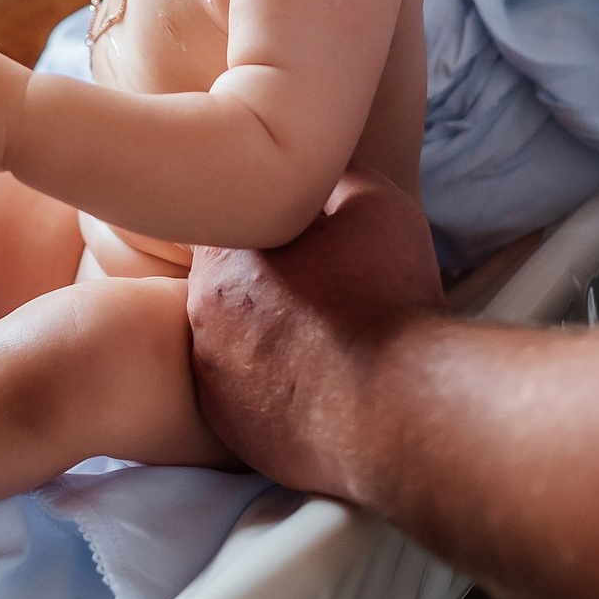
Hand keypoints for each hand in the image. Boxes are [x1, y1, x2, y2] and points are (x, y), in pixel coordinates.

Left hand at [186, 169, 440, 498]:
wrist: (398, 409)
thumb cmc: (387, 300)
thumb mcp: (375, 204)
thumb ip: (334, 176)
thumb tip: (316, 171)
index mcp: (224, 253)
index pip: (229, 225)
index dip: (271, 230)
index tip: (306, 243)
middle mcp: (200, 312)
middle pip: (227, 285)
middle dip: (266, 286)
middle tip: (321, 295)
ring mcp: (209, 375)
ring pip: (230, 341)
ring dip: (263, 338)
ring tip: (320, 343)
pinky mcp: (227, 427)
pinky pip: (239, 396)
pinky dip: (267, 387)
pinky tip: (312, 385)